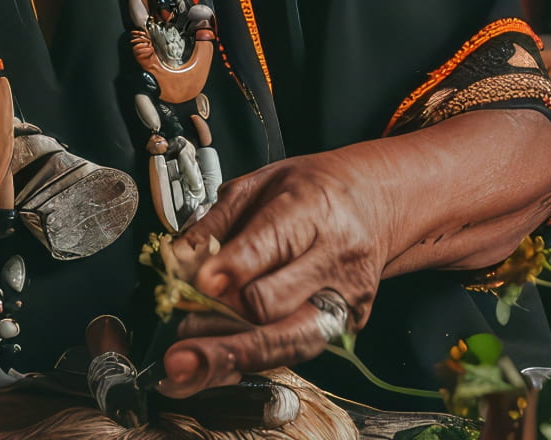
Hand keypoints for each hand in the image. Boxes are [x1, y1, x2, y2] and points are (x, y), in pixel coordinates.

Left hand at [157, 149, 397, 396]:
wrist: (371, 204)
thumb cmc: (310, 192)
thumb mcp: (260, 183)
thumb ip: (217, 220)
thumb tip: (179, 258)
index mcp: (311, 209)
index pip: (269, 246)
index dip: (230, 270)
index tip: (197, 286)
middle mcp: (334, 256)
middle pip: (275, 304)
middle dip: (222, 325)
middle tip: (181, 336)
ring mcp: (345, 296)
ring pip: (289, 341)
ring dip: (234, 357)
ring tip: (190, 367)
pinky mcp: (348, 324)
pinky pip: (296, 352)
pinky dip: (254, 360)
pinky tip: (219, 365)